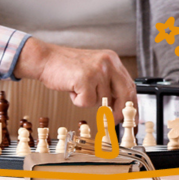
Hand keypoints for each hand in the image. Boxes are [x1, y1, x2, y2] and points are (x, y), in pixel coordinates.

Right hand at [14, 38, 135, 121]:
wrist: (46, 59)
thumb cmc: (67, 67)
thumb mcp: (95, 70)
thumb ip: (108, 83)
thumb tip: (121, 106)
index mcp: (112, 60)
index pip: (130, 85)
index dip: (132, 104)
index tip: (132, 117)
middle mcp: (108, 62)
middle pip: (125, 93)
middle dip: (121, 111)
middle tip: (115, 120)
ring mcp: (98, 70)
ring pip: (103, 100)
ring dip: (89, 101)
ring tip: (78, 89)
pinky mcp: (86, 79)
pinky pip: (87, 102)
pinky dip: (78, 101)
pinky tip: (72, 89)